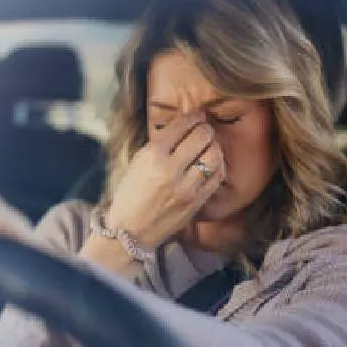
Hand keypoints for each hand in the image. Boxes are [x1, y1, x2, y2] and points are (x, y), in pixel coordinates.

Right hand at [105, 110, 225, 248]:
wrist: (130, 232)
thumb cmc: (129, 196)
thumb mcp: (137, 164)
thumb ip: (159, 146)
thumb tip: (182, 128)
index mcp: (152, 156)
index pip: (181, 126)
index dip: (193, 116)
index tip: (197, 115)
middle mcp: (170, 170)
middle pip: (202, 137)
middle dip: (206, 129)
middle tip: (205, 129)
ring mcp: (186, 187)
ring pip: (214, 155)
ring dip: (214, 147)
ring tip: (209, 147)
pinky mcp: (196, 202)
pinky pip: (216, 177)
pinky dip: (217, 166)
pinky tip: (211, 165)